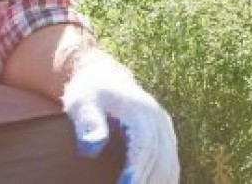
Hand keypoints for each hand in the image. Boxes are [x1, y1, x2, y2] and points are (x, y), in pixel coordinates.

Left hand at [62, 54, 179, 183]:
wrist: (104, 77)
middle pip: (160, 161)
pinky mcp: (165, 138)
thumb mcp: (81, 101)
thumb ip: (88, 122)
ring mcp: (164, 130)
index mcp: (141, 111)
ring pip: (169, 166)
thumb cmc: (89, 91)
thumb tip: (91, 148)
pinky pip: (170, 165)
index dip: (137, 173)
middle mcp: (158, 121)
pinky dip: (163, 180)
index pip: (145, 148)